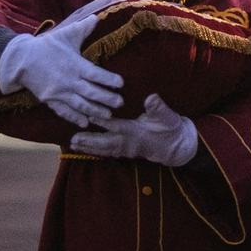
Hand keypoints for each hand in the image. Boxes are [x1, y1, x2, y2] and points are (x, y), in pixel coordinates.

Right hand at [0, 0, 137, 126]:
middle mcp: (69, 80)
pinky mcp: (50, 100)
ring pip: (80, 105)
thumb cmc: (46, 46)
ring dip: (95, 111)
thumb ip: (83, 28)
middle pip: (91, 92)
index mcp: (75, 64)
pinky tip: (85, 123)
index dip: (109, 80)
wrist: (20, 59)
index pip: (96, 74)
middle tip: (121, 104)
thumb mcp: (65, 35)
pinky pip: (64, 111)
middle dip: (107, 99)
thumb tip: (96, 17)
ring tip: (108, 116)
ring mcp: (59, 92)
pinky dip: (74, 118)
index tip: (121, 84)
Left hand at [68, 94, 198, 166]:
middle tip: (73, 139)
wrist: (177, 146)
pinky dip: (95, 151)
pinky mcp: (126, 152)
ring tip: (73, 144)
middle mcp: (129, 143)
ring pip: (104, 150)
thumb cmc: (172, 129)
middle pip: (106, 143)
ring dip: (89, 148)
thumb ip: (159, 108)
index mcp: (138, 131)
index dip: (103, 122)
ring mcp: (127, 150)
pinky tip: (85, 149)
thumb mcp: (168, 116)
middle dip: (89, 141)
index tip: (89, 117)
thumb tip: (151, 98)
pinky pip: (108, 153)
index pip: (118, 126)